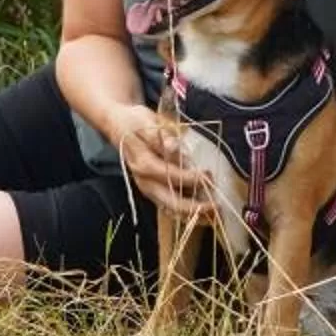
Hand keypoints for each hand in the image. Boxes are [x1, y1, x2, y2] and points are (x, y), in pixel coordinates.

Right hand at [103, 102, 211, 218]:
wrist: (118, 125)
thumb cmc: (135, 122)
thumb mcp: (147, 122)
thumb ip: (162, 136)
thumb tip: (174, 146)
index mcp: (143, 164)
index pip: (170, 176)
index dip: (190, 178)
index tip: (208, 175)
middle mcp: (145, 182)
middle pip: (170, 202)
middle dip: (194, 208)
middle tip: (216, 206)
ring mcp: (148, 188)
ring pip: (171, 209)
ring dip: (192, 214)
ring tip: (213, 214)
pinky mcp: (153, 190)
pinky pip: (170, 206)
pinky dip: (186, 211)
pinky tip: (203, 211)